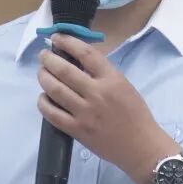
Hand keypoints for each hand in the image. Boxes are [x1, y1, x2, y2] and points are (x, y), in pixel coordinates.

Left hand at [37, 33, 178, 183]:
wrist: (140, 146)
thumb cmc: (135, 114)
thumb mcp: (124, 85)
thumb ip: (103, 74)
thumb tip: (78, 61)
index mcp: (112, 79)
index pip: (86, 54)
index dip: (68, 42)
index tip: (57, 37)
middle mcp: (97, 93)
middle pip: (65, 70)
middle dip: (49, 59)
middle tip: (43, 56)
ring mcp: (85, 113)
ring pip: (55, 90)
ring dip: (44, 77)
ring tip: (41, 72)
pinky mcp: (77, 130)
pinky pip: (53, 114)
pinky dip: (44, 103)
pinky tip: (43, 97)